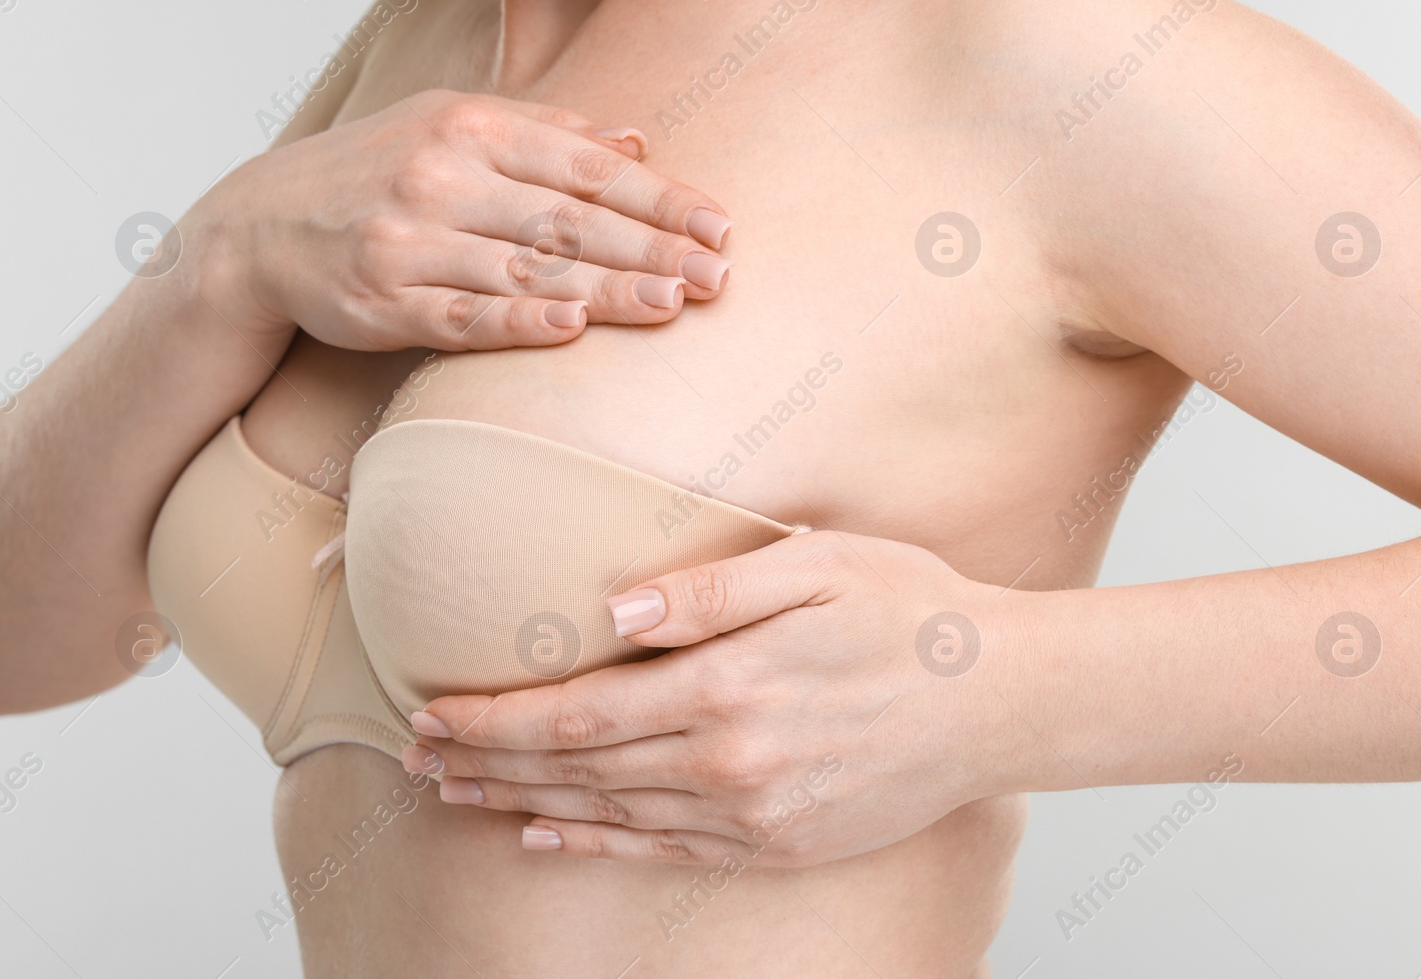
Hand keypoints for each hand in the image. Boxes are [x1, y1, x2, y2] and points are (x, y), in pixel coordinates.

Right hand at [186, 89, 733, 350]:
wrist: (256, 227)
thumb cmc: (374, 173)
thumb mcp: (452, 124)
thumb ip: (547, 132)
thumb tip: (637, 140)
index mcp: (471, 127)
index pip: (587, 165)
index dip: (659, 197)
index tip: (718, 226)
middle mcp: (441, 177)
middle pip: (568, 217)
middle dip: (651, 248)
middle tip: (716, 276)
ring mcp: (410, 241)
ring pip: (526, 268)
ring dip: (605, 289)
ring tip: (672, 305)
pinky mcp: (382, 302)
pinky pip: (463, 317)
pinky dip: (518, 322)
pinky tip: (572, 329)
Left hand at [404, 531, 1022, 867]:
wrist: (1003, 699)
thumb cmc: (911, 613)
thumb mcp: (815, 567)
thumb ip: (705, 591)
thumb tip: (609, 614)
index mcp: (727, 687)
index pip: (577, 712)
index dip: (495, 717)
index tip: (432, 709)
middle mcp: (728, 764)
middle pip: (576, 770)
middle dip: (487, 762)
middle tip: (416, 756)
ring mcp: (754, 815)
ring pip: (607, 816)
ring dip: (522, 805)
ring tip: (456, 794)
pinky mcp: (779, 843)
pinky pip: (663, 852)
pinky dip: (596, 844)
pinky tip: (550, 836)